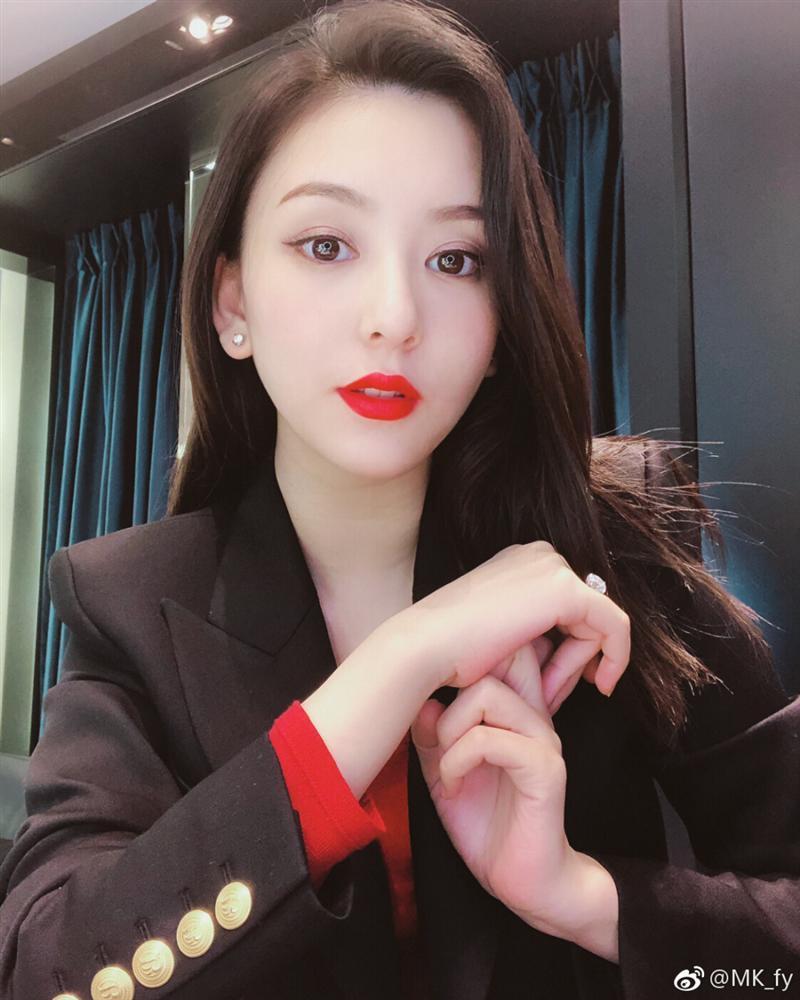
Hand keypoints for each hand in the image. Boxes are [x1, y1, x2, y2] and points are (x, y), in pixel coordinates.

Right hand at [399, 541, 629, 701]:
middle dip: (575, 659)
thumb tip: (565, 648)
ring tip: (550, 696)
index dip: (567, 650)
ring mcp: (551, 567)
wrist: (426, 647)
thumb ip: (529, 627)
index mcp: (520, 560)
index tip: (553, 685)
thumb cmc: (450, 650)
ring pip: (598, 622)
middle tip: (551, 696)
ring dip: (580, 665)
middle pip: (584, 612)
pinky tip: (602, 685)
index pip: (567, 606)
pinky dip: (616, 659)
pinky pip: (615, 627)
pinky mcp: (565, 590)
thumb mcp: (498, 630)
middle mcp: (538, 554)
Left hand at [410, 636, 584, 925]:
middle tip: (437, 740)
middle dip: (447, 695)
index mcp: (515, 710)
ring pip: (486, 693)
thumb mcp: (443, 769)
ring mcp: (542, 739)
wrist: (525, 882)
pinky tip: (452, 785)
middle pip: (490, 659)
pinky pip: (489, 740)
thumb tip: (420, 699)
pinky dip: (457, 760)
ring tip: (446, 766)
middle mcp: (534, 715)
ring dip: (449, 730)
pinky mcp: (545, 769)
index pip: (498, 651)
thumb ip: (431, 732)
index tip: (431, 708)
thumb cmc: (486, 824)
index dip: (457, 664)